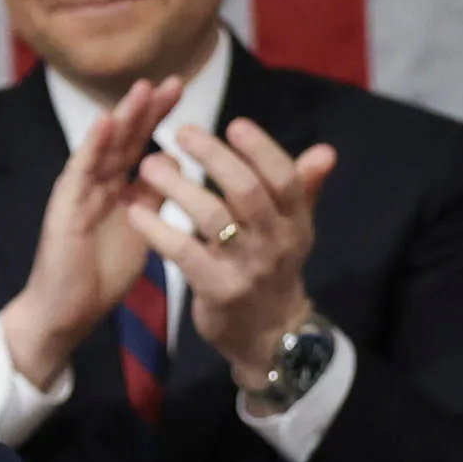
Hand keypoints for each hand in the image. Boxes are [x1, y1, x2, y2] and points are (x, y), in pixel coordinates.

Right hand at [0, 73, 189, 390]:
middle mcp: (96, 183)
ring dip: (123, 117)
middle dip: (147, 108)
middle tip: (172, 80)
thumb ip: (155, 198)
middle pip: (124, 138)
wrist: (65, 312)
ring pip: (103, 148)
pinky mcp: (65, 208)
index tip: (181, 90)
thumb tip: (176, 161)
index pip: (140, 144)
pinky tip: (105, 123)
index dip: (159, 117)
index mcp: (116, 188)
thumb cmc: (99, 274)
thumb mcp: (141, 230)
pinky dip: (92, 146)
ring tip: (142, 89)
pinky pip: (80, 172)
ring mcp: (78, 192)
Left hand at [141, 119, 338, 385]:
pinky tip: (136, 210)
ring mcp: (247, 269)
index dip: (261, 150)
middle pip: (246, 191)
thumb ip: (303, 188)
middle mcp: (276, 243)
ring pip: (212, 217)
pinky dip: (158, 229)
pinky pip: (184, 252)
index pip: (284, 179)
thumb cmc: (273, 269)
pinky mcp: (217, 291)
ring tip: (149, 164)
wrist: (268, 337)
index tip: (233, 124)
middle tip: (181, 132)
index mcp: (295, 222)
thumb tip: (326, 150)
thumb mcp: (292, 230)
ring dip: (178, 186)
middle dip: (213, 156)